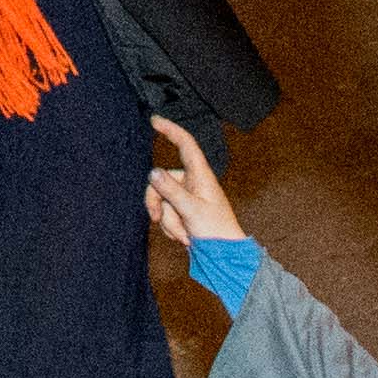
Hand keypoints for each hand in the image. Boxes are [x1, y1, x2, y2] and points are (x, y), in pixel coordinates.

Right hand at [142, 117, 242, 256]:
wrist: (225, 258)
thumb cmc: (217, 232)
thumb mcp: (191, 210)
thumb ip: (170, 191)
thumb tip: (152, 172)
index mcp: (201, 175)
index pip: (185, 144)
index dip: (170, 130)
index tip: (154, 120)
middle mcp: (192, 183)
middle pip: (161, 180)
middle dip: (159, 203)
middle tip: (159, 220)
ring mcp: (187, 198)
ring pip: (161, 200)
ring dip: (168, 221)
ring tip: (184, 235)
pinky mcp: (183, 212)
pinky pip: (165, 214)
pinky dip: (170, 227)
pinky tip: (183, 238)